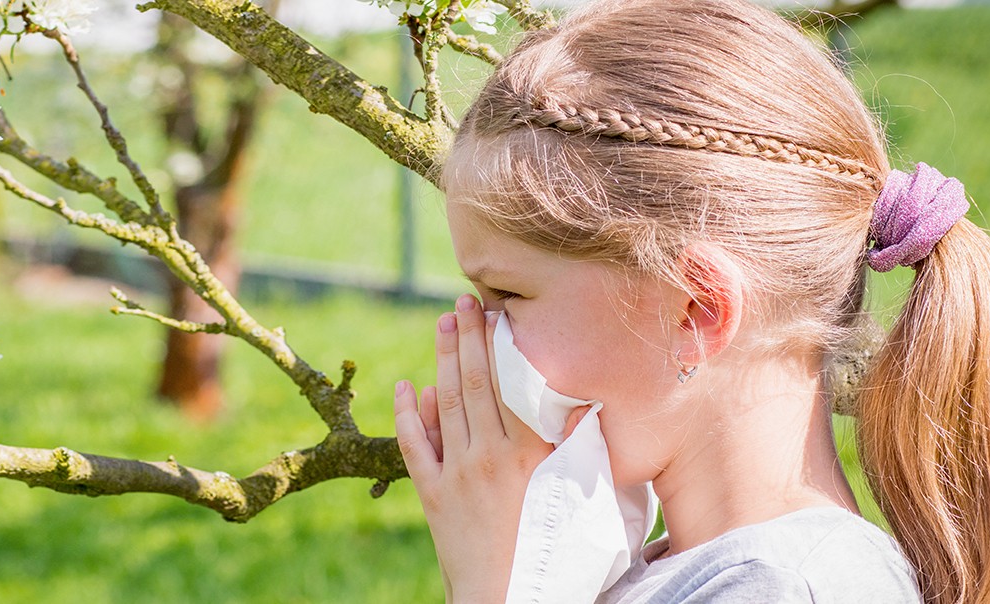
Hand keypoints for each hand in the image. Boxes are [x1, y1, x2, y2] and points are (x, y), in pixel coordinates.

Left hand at [395, 295, 587, 602]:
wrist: (509, 598)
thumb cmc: (553, 552)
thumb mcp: (577, 499)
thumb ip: (578, 450)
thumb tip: (581, 406)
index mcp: (527, 455)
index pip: (510, 385)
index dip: (501, 346)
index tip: (496, 313)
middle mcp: (488, 457)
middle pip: (475, 384)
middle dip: (467, 338)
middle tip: (462, 301)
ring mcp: (455, 474)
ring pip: (446, 404)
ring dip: (442, 361)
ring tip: (441, 324)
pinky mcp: (431, 495)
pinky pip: (413, 446)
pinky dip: (408, 414)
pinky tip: (407, 386)